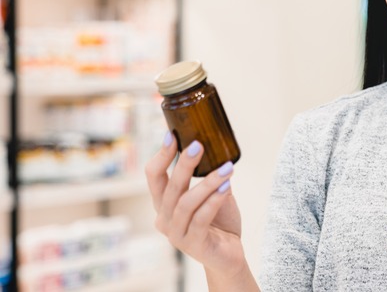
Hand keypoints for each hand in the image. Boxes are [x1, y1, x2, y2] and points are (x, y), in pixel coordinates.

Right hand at [145, 132, 245, 277]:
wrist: (229, 255)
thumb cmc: (219, 222)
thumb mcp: (214, 195)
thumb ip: (211, 178)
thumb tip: (218, 152)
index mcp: (164, 204)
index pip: (154, 176)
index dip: (161, 155)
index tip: (172, 134)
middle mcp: (164, 218)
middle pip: (169, 187)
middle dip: (183, 164)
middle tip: (198, 145)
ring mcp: (176, 233)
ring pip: (186, 202)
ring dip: (207, 182)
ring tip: (227, 168)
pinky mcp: (192, 244)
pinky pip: (201, 219)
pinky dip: (214, 201)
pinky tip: (226, 188)